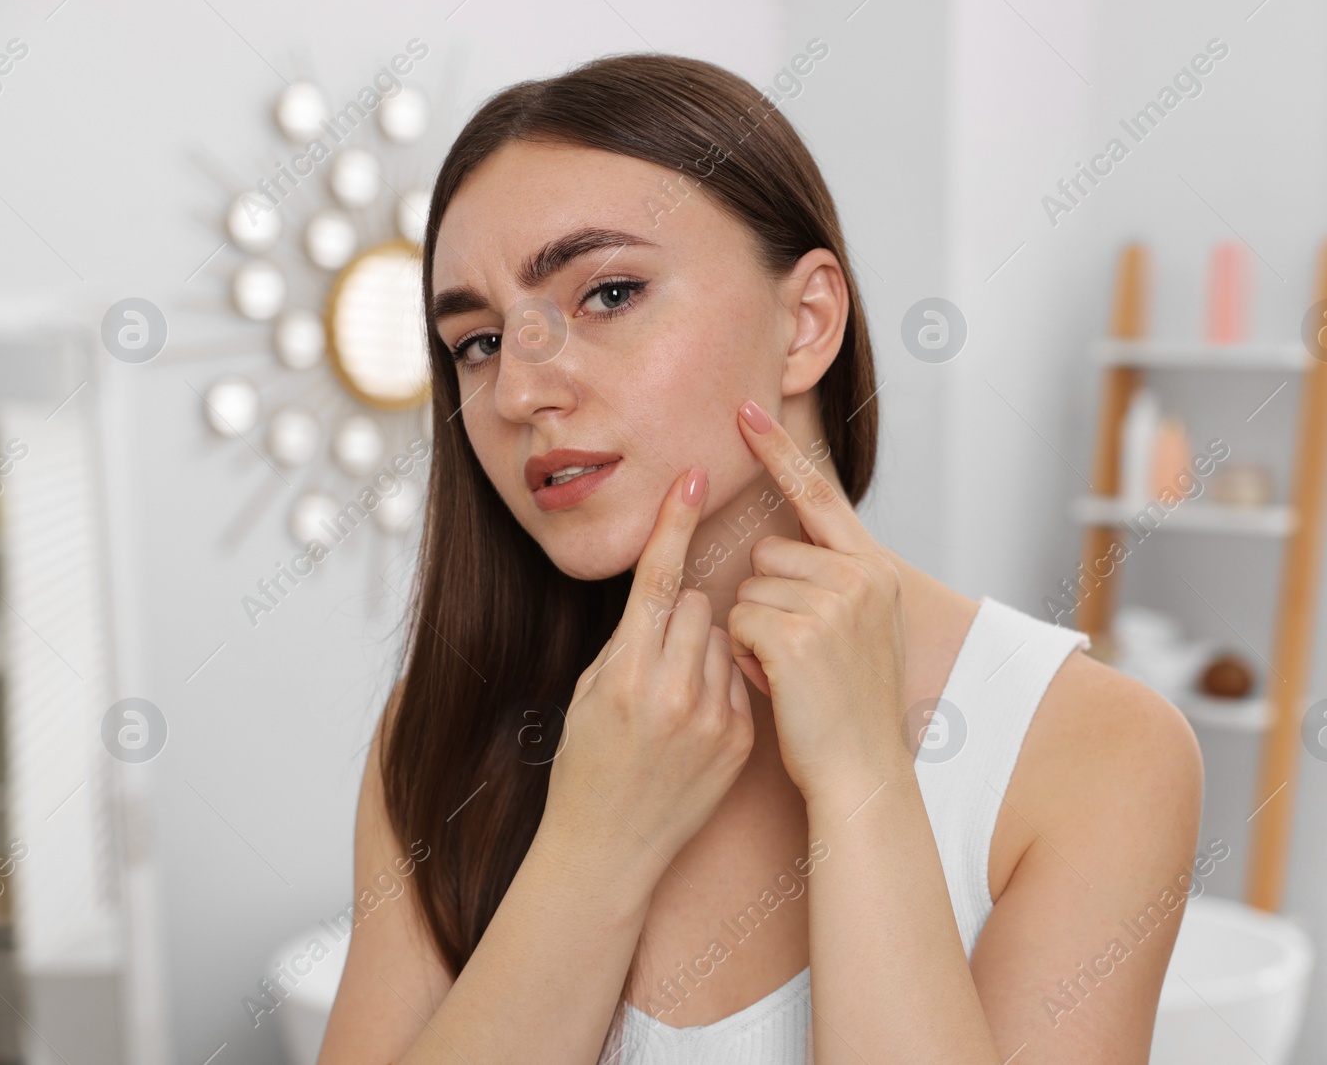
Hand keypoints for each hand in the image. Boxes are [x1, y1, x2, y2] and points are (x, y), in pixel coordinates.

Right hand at [540, 467, 755, 890]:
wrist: (609, 850)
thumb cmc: (585, 767)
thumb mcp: (586, 693)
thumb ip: (626, 640)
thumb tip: (664, 592)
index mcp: (624, 674)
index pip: (655, 580)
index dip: (675, 523)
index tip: (695, 476)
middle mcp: (672, 692)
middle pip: (693, 604)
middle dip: (676, 615)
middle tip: (655, 656)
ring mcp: (712, 718)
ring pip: (722, 639)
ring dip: (701, 651)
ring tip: (672, 700)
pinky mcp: (740, 739)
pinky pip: (738, 679)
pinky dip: (720, 686)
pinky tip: (693, 724)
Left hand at [726, 400, 907, 802]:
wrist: (864, 772)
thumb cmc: (850, 708)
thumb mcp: (861, 630)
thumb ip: (833, 583)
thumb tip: (777, 551)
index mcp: (877, 570)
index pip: (820, 495)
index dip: (780, 451)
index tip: (747, 409)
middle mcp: (861, 576)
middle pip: (770, 552)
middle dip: (768, 599)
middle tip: (800, 653)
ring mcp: (832, 603)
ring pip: (749, 587)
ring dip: (755, 630)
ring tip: (793, 672)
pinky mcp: (797, 634)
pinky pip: (740, 619)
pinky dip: (747, 654)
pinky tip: (779, 683)